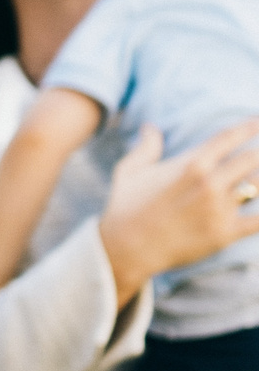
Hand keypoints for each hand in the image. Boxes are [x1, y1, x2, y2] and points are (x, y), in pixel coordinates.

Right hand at [98, 121, 258, 304]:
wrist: (126, 248)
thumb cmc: (125, 207)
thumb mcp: (129, 171)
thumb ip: (146, 147)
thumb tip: (150, 127)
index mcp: (190, 164)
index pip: (230, 137)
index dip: (250, 126)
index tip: (258, 122)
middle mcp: (209, 182)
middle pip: (253, 158)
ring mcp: (219, 208)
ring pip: (258, 186)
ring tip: (258, 179)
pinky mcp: (225, 233)